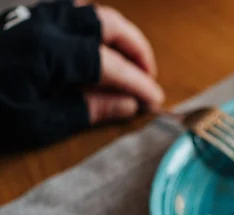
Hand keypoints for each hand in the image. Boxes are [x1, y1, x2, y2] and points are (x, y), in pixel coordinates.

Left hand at [0, 0, 163, 149]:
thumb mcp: (32, 123)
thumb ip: (84, 111)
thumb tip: (126, 105)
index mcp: (48, 51)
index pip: (110, 63)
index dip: (138, 83)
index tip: (154, 101)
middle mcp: (43, 24)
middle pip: (106, 24)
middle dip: (136, 49)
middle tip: (148, 77)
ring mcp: (30, 16)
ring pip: (88, 12)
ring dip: (116, 35)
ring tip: (127, 61)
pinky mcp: (20, 19)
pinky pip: (67, 12)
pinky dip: (91, 27)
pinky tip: (93, 47)